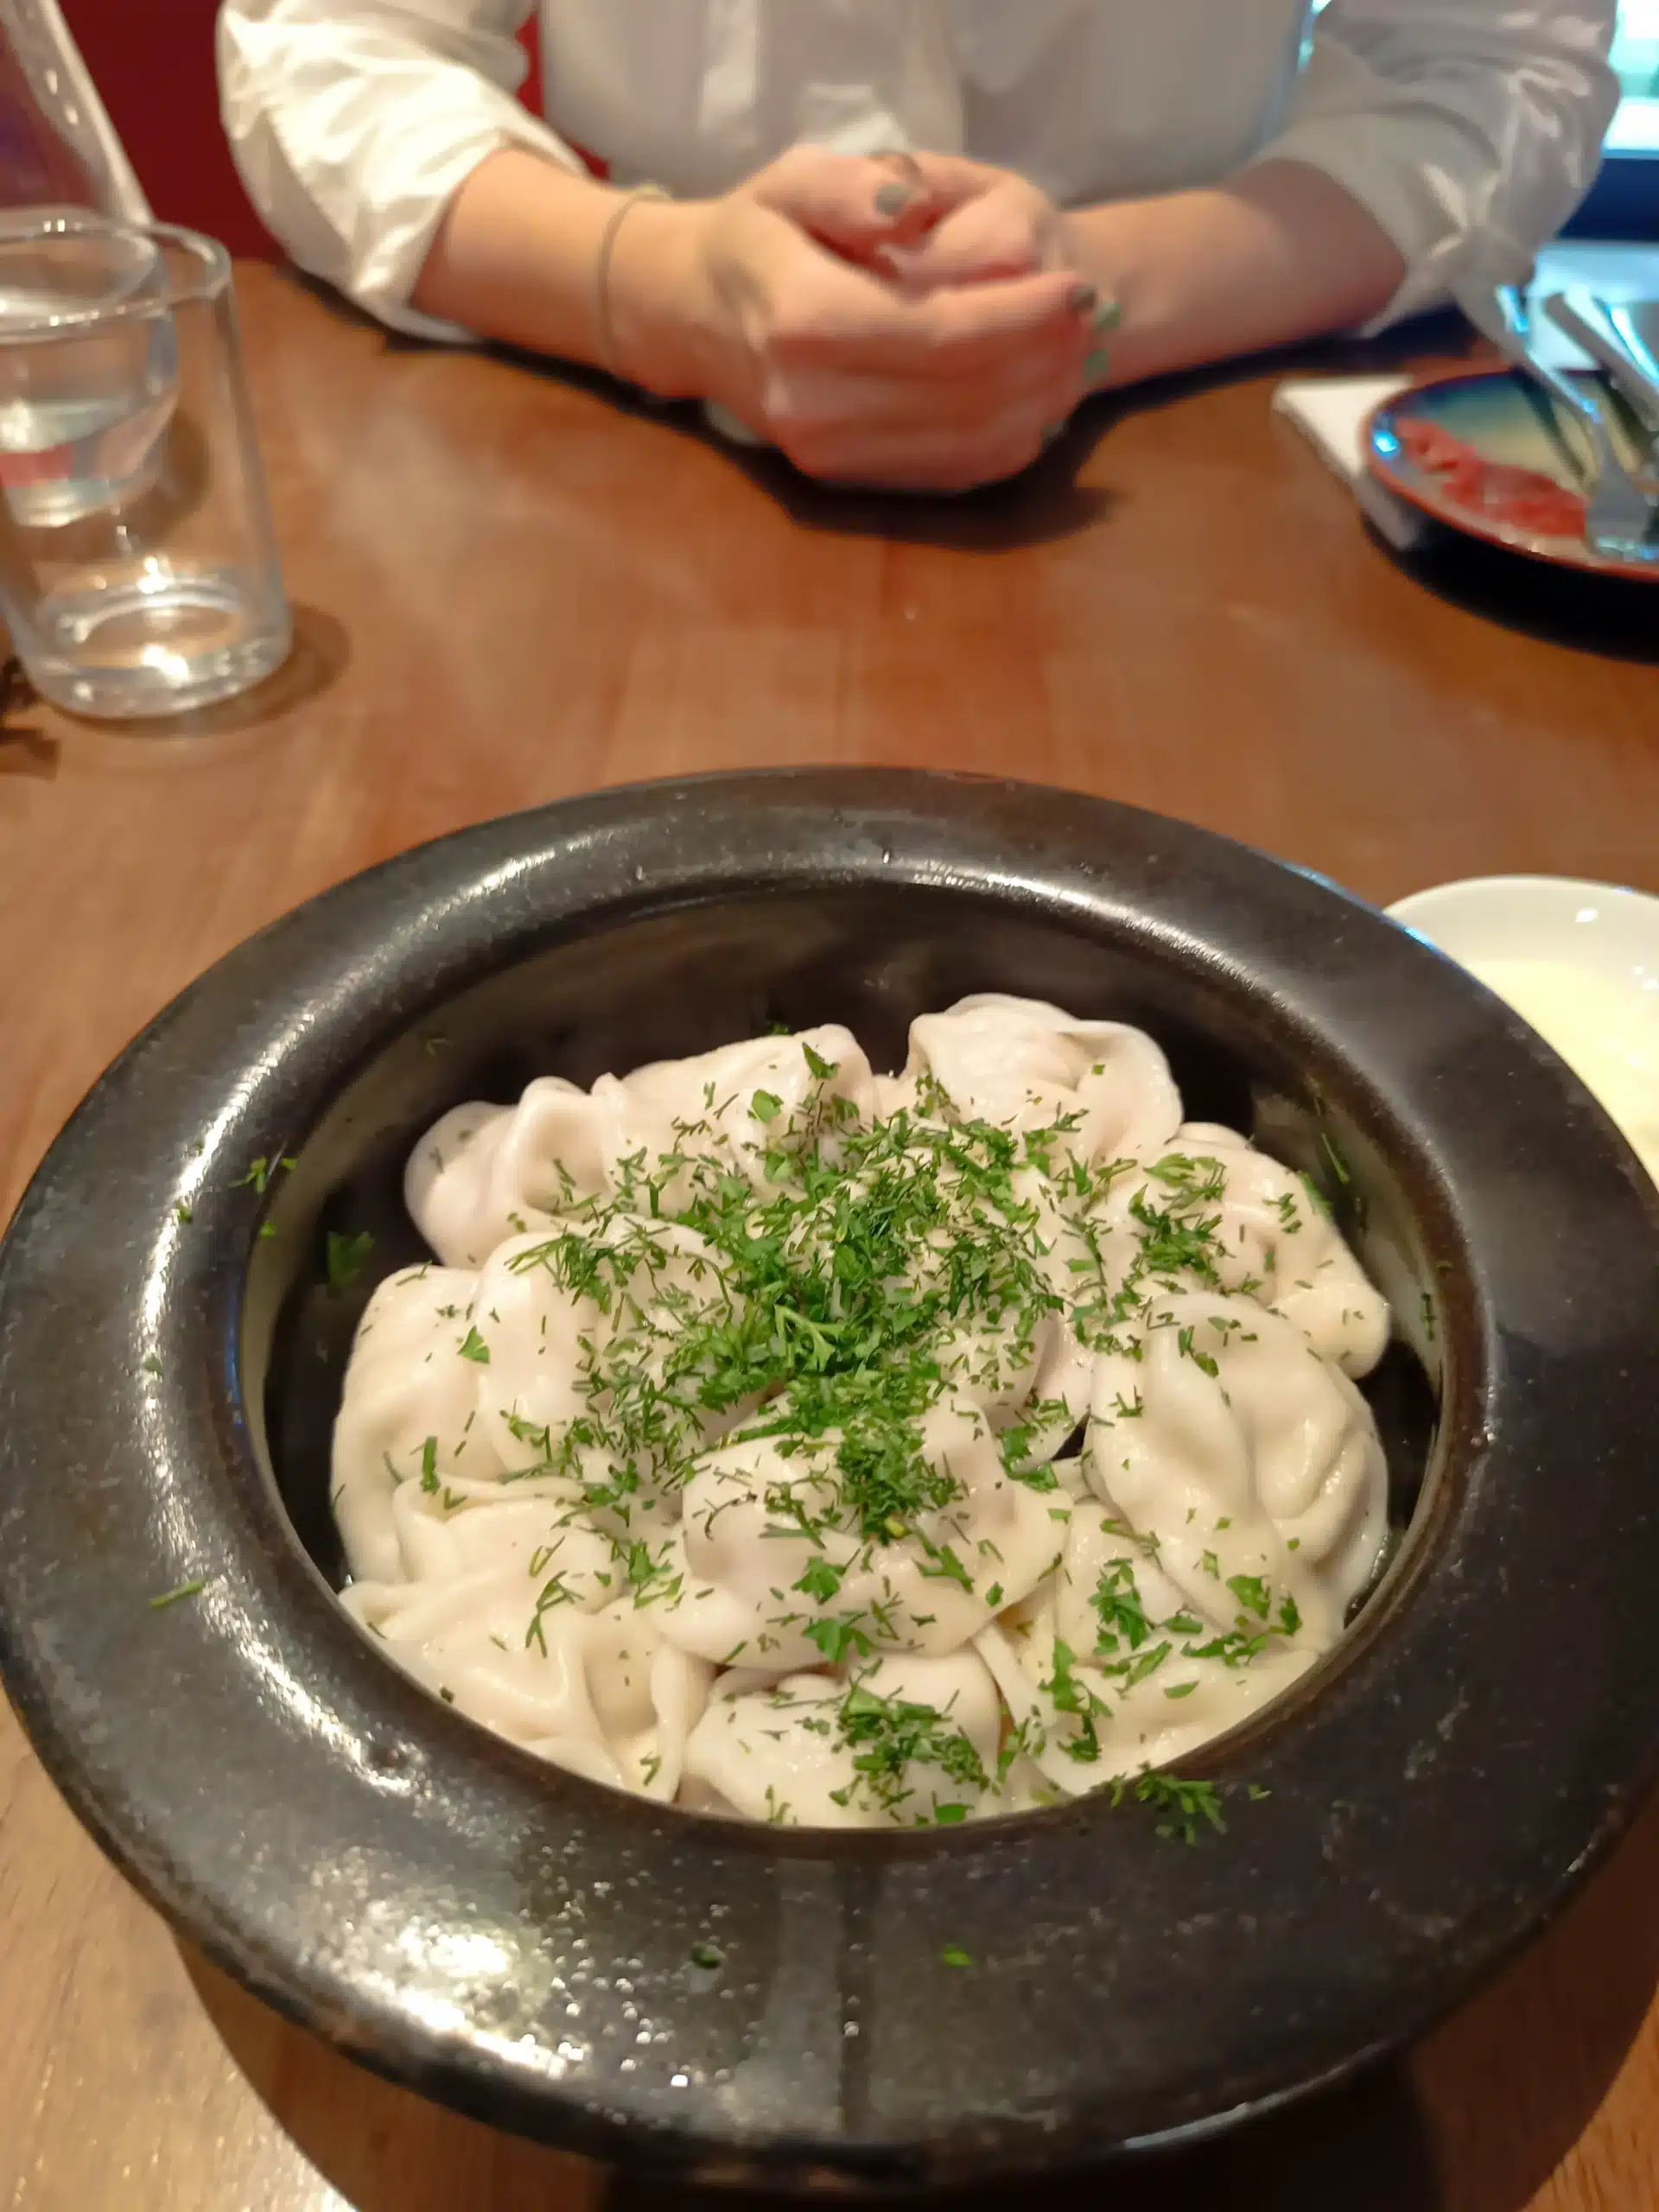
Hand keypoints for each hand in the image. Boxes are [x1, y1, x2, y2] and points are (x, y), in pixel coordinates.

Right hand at [615, 147, 1099, 491]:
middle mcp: (816, 405)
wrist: (695, 318)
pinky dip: (1011, 440)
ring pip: (968, 446)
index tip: (1080, 287)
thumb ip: (854, 186)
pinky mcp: (849, 482)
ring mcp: (830, 454)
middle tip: (1095, 317)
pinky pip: (952, 475)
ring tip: (1079, 353)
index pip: (943, 336)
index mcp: (805, 323)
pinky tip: (1040, 395)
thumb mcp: (791, 179)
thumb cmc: (757, 235)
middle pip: (967, 398)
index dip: (1025, 318)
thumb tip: (914, 210)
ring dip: (1041, 403)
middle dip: (1047, 360)